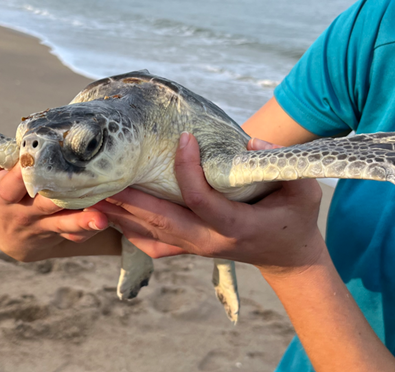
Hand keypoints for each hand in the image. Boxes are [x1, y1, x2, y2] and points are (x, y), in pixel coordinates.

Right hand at [0, 161, 119, 261]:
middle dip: (61, 196)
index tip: (39, 159)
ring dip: (82, 220)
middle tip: (82, 184)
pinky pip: (75, 234)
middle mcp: (23, 212)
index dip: (24, 174)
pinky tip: (102, 222)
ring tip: (101, 218)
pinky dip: (89, 229)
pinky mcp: (58, 234)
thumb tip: (18, 137)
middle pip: (44, 204)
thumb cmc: (2, 192)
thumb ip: (0, 156)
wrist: (9, 235)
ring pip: (63, 223)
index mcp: (4, 194)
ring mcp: (42, 225)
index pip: (13, 184)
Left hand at [94, 133, 323, 274]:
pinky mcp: (188, 250)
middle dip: (131, 199)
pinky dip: (128, 232)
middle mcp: (210, 241)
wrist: (287, 256)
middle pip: (163, 221)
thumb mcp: (302, 190)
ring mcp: (196, 249)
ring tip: (92, 195)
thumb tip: (251, 142)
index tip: (184, 138)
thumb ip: (280, 165)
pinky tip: (108, 217)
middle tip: (104, 178)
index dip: (189, 169)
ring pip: (151, 234)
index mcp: (236, 226)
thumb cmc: (295, 217)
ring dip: (121, 214)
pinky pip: (152, 245)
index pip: (202, 199)